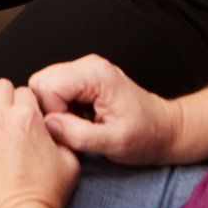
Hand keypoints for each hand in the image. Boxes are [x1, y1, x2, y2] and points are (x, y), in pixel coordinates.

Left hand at [0, 74, 79, 207]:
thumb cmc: (42, 201)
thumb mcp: (70, 163)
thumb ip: (63, 136)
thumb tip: (56, 127)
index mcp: (29, 118)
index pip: (26, 91)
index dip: (28, 102)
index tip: (25, 113)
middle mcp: (0, 119)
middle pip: (1, 86)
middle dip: (7, 94)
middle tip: (7, 108)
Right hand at [27, 54, 182, 164]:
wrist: (166, 129)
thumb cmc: (146, 136)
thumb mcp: (114, 142)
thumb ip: (79, 135)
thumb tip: (49, 124)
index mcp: (95, 75)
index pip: (47, 86)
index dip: (52, 113)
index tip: (70, 131)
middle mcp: (88, 65)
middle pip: (41, 81)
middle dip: (49, 109)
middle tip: (71, 129)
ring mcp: (86, 69)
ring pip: (45, 84)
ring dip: (54, 109)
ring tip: (77, 125)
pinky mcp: (84, 78)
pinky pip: (55, 89)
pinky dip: (60, 107)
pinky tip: (79, 119)